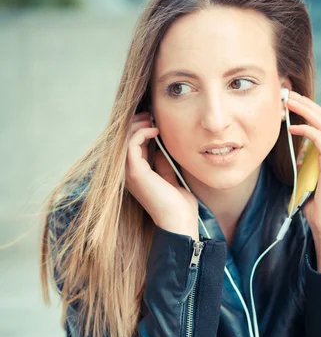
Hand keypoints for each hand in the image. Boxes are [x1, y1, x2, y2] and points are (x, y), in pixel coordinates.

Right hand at [125, 112, 198, 237]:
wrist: (180, 221)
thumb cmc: (178, 205)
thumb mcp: (170, 178)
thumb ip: (163, 165)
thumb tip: (161, 149)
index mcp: (136, 175)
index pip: (132, 146)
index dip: (141, 131)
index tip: (155, 121)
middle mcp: (128, 173)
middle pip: (124, 141)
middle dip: (136, 124)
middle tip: (151, 115)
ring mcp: (129, 173)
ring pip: (124, 140)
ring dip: (137, 126)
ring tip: (151, 120)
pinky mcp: (135, 172)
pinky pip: (131, 145)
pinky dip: (141, 133)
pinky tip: (155, 131)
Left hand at [286, 91, 320, 239]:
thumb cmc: (319, 203)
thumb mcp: (312, 176)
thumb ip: (309, 162)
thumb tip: (299, 153)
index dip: (317, 108)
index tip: (297, 103)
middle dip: (308, 102)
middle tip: (289, 95)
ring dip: (305, 109)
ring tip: (288, 103)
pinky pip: (319, 136)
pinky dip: (305, 128)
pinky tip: (292, 127)